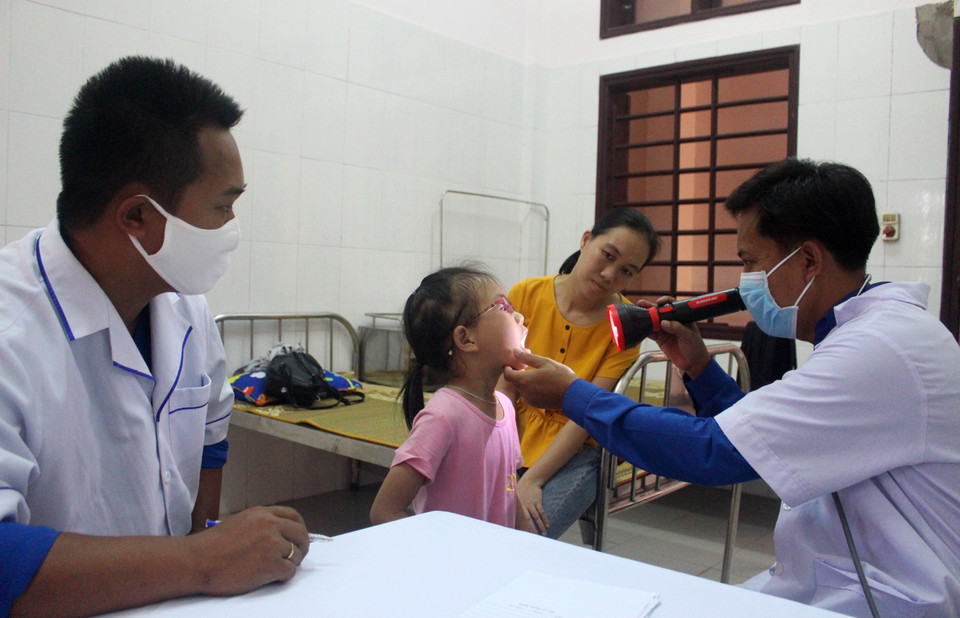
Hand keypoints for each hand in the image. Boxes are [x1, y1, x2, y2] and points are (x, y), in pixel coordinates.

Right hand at [191, 505, 309, 594]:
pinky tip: (271, 577)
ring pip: (296, 554)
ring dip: (290, 562)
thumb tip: (279, 534)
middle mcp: (270, 525)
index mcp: (262, 513)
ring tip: (276, 568)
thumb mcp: (240, 523)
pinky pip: (290, 570)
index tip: (298, 538)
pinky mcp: (271, 563)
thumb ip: (260, 524)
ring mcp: (272, 544)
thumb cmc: (212, 546)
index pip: (293, 516)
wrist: (198, 561)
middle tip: (296, 556)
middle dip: (302, 546)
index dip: (299, 528)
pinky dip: (283, 576)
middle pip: (301, 534)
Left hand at [502, 350, 576, 409]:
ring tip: (535, 374)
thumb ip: (526, 357)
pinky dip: (530, 388)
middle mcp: (524, 392)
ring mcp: (530, 400)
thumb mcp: (544, 362)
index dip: (507, 368)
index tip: (511, 363)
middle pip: (513, 382)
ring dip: (524, 381)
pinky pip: (528, 395)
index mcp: (524, 380)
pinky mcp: (536, 404)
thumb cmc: (560, 375)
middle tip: (524, 366)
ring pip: (521, 389)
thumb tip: (514, 351)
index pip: (507, 375)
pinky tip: (541, 383)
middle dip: (516, 374)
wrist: (573, 395)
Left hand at [515, 476, 548, 534]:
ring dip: (540, 526)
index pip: (518, 520)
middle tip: (534, 538)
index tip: (523, 536)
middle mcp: (524, 507)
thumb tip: (512, 519)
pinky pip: (541, 512)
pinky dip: (544, 519)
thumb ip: (515, 509)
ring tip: (543, 534)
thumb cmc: (521, 492)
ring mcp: (531, 504)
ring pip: (536, 517)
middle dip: (531, 529)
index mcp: (517, 507)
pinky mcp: (538, 502)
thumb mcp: (515, 499)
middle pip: (528, 520)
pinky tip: (547, 525)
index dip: (521, 528)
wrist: (529, 482)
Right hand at [637, 298, 710, 377]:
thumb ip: (677, 328)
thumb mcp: (688, 336)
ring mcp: (665, 330)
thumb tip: (664, 323)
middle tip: (642, 304)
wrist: (692, 363)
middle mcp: (672, 322)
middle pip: (659, 312)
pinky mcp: (660, 339)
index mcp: (681, 317)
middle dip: (650, 307)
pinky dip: (645, 330)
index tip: (659, 302)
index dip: (665, 301)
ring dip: (645, 318)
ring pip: (653, 321)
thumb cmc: (695, 347)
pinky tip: (641, 328)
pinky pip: (650, 333)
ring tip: (638, 314)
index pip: (672, 305)